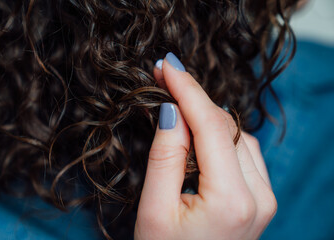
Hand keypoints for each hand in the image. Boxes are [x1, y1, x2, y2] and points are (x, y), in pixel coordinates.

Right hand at [134, 53, 275, 239]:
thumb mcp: (153, 209)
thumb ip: (164, 157)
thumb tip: (173, 111)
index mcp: (233, 200)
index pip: (213, 125)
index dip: (188, 90)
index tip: (168, 65)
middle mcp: (259, 195)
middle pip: (228, 126)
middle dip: (195, 98)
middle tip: (166, 77)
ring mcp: (265, 197)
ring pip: (238, 134)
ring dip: (207, 115)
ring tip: (177, 105)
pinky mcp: (261, 197)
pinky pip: (244, 150)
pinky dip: (221, 134)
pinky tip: (200, 133)